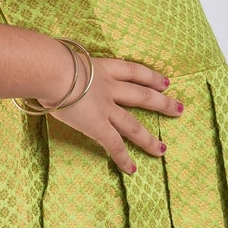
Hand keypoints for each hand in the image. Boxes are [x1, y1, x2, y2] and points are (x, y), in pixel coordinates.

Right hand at [38, 51, 183, 173]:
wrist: (51, 70)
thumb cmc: (49, 61)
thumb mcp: (64, 58)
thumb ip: (65, 65)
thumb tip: (52, 69)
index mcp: (101, 68)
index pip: (133, 71)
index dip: (150, 76)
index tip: (164, 81)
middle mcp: (108, 88)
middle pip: (142, 96)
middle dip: (162, 103)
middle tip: (179, 108)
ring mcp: (105, 108)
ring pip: (133, 125)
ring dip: (149, 139)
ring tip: (163, 150)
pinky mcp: (97, 126)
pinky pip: (114, 145)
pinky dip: (123, 158)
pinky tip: (131, 169)